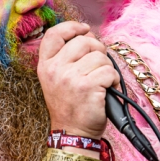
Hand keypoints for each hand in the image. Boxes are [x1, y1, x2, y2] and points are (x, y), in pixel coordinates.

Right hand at [35, 21, 118, 138]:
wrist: (73, 133)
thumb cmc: (71, 106)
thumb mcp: (58, 79)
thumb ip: (67, 56)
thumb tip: (88, 34)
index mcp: (45, 66)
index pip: (54, 34)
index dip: (72, 27)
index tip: (84, 30)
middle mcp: (55, 69)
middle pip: (84, 41)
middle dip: (98, 50)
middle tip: (98, 66)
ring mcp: (70, 78)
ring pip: (100, 56)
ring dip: (107, 68)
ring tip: (101, 83)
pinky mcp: (87, 86)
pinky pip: (109, 71)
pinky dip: (114, 80)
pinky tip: (107, 90)